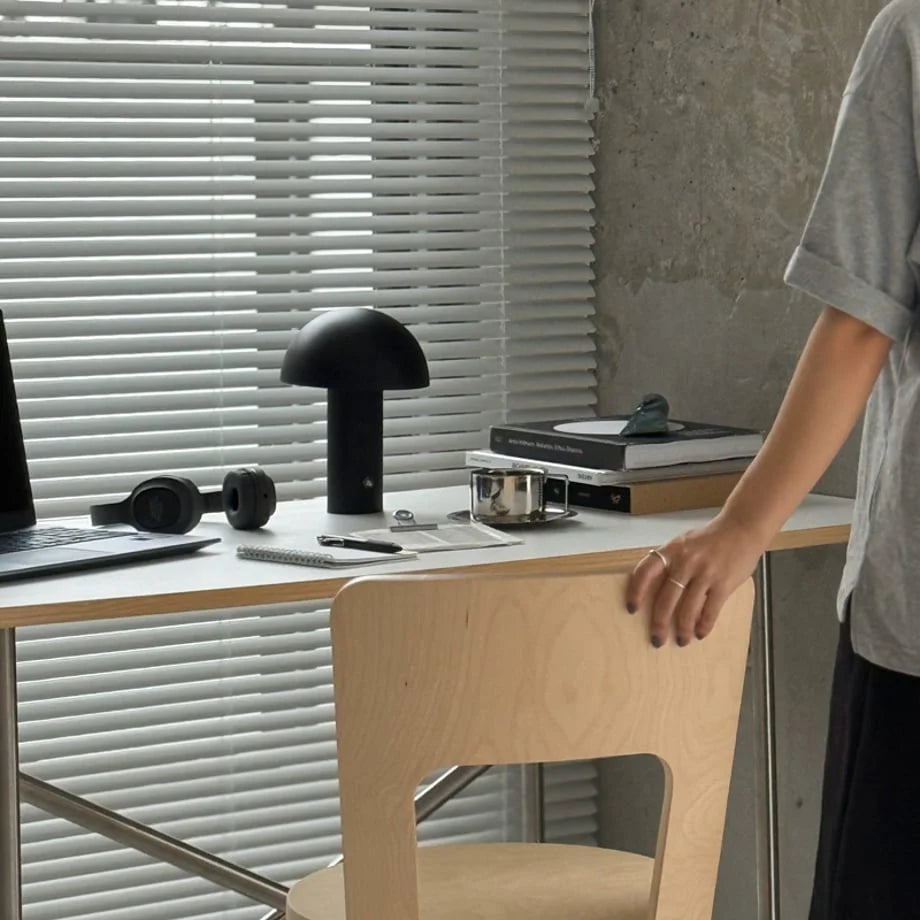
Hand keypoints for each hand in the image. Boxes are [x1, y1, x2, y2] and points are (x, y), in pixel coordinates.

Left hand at [625, 513, 765, 647]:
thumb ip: (670, 561)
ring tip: (681, 640)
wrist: (742, 528)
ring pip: (688, 608)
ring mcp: (705, 572)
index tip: (631, 609)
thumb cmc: (710, 539)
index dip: (635, 591)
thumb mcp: (684, 543)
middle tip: (657, 639)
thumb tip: (653, 587)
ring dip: (683, 629)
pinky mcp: (724, 583)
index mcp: (672, 550)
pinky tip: (700, 633)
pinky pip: (710, 609)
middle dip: (659, 622)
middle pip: (666, 597)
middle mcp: (686, 561)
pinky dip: (704, 624)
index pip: (645, 571)